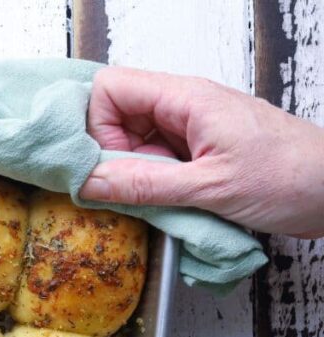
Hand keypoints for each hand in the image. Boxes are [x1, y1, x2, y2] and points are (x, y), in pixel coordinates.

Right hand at [79, 66, 323, 238]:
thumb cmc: (292, 177)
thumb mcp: (210, 187)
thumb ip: (144, 184)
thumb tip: (88, 182)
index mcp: (186, 98)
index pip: (111, 88)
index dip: (96, 126)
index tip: (106, 165)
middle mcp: (183, 108)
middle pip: (115, 117)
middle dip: (110, 156)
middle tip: (127, 190)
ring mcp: (189, 130)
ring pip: (132, 143)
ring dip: (131, 175)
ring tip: (155, 200)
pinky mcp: (197, 154)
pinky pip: (153, 162)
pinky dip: (149, 185)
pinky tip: (166, 204)